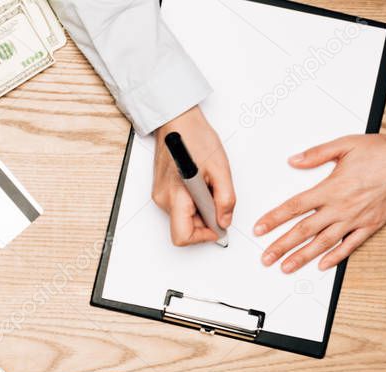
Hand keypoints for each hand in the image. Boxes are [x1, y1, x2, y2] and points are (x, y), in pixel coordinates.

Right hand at [153, 106, 235, 245]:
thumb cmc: (195, 137)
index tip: (218, 225)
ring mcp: (160, 196)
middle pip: (184, 228)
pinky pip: (179, 207)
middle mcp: (163, 199)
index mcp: (176, 196)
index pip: (183, 236)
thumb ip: (225, 199)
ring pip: (183, 218)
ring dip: (200, 210)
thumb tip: (224, 220)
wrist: (177, 121)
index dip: (204, 236)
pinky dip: (193, 202)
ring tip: (207, 185)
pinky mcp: (161, 191)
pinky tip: (199, 184)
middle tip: (217, 199)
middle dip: (205, 220)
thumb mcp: (220, 169)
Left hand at [256, 126, 385, 272]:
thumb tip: (293, 161)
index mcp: (331, 188)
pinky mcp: (370, 225)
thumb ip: (316, 154)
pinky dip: (335, 257)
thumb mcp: (345, 144)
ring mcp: (356, 219)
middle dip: (282, 246)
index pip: (295, 207)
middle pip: (304, 231)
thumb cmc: (382, 152)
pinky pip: (350, 246)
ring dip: (303, 257)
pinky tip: (322, 265)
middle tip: (266, 258)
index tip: (259, 229)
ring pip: (324, 243)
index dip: (274, 219)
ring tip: (286, 267)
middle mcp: (341, 207)